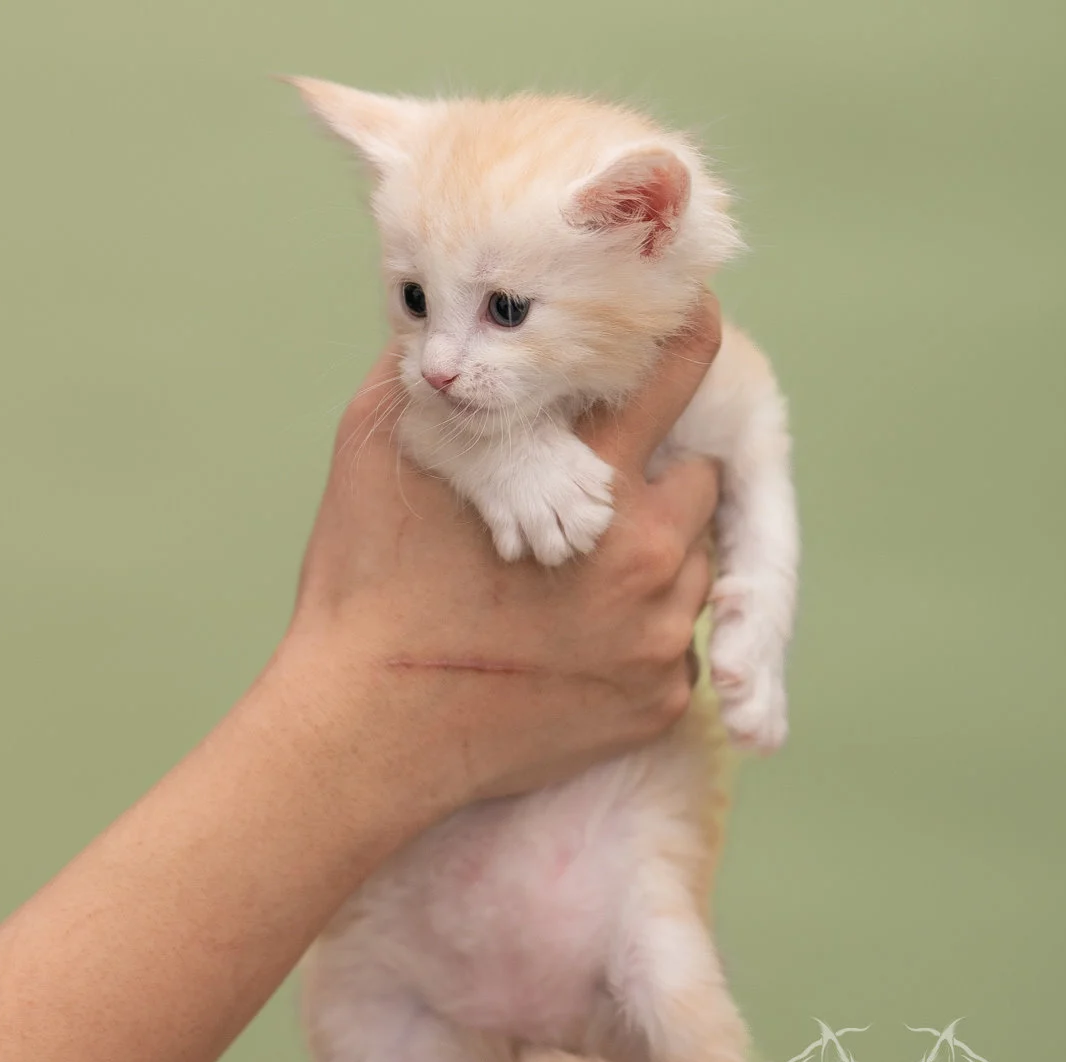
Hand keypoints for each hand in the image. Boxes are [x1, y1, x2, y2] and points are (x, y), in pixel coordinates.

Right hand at [277, 293, 721, 805]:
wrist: (365, 734)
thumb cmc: (365, 589)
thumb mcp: (379, 447)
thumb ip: (433, 369)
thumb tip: (460, 322)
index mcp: (593, 477)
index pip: (680, 370)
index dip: (683, 335)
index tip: (686, 323)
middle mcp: (649, 554)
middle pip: (700, 480)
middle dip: (657, 477)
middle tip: (592, 499)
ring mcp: (660, 637)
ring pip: (695, 566)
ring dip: (654, 559)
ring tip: (575, 581)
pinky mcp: (659, 701)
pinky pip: (677, 643)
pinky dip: (640, 634)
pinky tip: (575, 643)